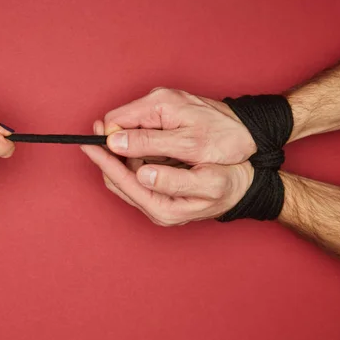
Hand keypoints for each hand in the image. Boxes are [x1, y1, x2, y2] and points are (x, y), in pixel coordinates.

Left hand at [81, 121, 252, 224]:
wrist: (246, 187)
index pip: (122, 181)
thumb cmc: (230, 182)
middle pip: (116, 181)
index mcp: (162, 209)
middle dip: (104, 155)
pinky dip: (126, 158)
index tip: (94, 139)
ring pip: (123, 178)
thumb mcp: (208, 181)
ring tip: (108, 132)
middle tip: (96, 130)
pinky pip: (133, 175)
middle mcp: (154, 210)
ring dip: (114, 155)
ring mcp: (155, 203)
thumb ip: (173, 181)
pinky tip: (126, 143)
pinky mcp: (158, 194)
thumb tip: (142, 174)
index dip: (106, 159)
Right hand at [103, 88, 255, 164]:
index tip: (115, 165)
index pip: (115, 120)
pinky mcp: (167, 115)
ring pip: (132, 131)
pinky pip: (146, 132)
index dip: (110, 144)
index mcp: (158, 103)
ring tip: (155, 167)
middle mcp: (156, 100)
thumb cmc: (225, 138)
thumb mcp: (187, 146)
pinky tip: (162, 161)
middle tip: (136, 171)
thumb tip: (114, 142)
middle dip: (122, 149)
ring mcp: (161, 107)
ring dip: (136, 151)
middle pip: (120, 125)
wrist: (251, 131)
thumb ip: (148, 143)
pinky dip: (148, 149)